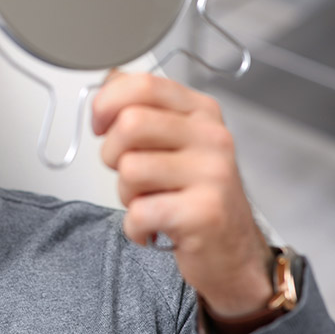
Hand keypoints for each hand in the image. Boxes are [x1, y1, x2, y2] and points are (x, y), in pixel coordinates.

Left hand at [91, 71, 272, 316]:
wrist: (232, 251)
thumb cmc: (195, 193)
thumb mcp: (174, 140)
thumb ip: (141, 108)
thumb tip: (108, 83)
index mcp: (200, 111)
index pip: (143, 85)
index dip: (106, 103)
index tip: (101, 125)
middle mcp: (210, 136)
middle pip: (130, 124)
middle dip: (112, 154)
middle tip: (130, 174)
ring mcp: (212, 173)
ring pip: (130, 169)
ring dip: (126, 194)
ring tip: (150, 202)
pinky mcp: (205, 212)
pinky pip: (139, 212)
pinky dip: (135, 227)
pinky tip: (155, 227)